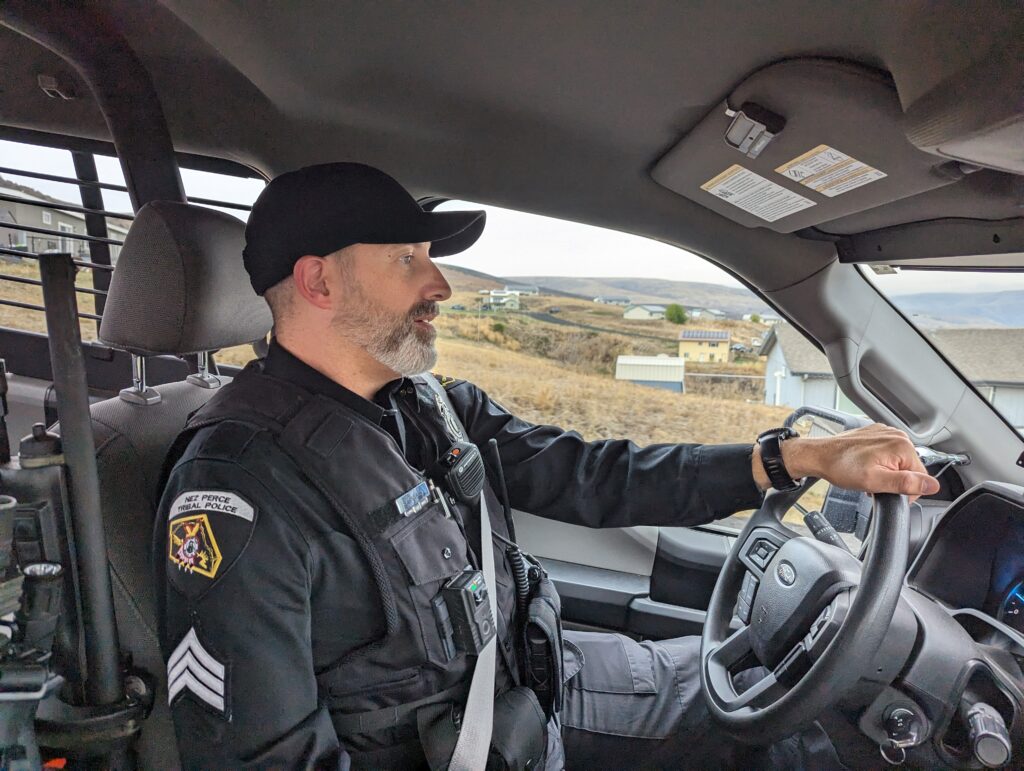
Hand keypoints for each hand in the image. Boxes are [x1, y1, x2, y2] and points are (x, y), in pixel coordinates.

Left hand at [753, 423, 941, 500]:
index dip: (905, 490)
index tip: (887, 492)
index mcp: (901, 446)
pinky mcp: (876, 434)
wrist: (819, 456)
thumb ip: (905, 483)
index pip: (921, 476)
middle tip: (874, 483)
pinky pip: (888, 454)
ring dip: (887, 473)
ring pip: (898, 462)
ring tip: (867, 475)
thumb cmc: (840, 467)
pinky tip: (865, 466)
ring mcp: (886, 433)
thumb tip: (932, 485)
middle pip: (910, 469)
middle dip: (895, 480)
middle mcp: (897, 435)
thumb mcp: (875, 481)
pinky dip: (880, 463)